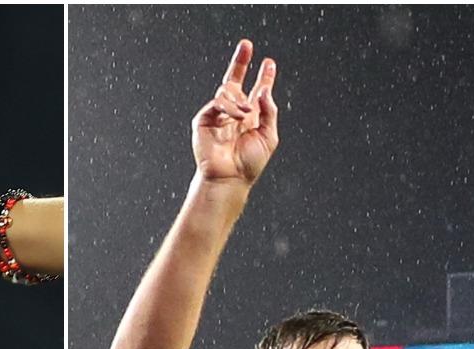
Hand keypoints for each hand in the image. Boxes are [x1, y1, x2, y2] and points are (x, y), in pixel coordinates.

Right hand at [192, 39, 278, 185]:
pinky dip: (229, 108)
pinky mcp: (204, 120)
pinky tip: (238, 117)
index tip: (269, 63)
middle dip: (241, 61)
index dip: (264, 77)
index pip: (257, 91)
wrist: (230, 178)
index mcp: (251, 116)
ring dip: (239, 100)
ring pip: (227, 91)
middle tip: (247, 45)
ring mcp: (218, 115)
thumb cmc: (249, 164)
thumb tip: (264, 90)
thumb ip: (269, 112)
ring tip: (247, 114)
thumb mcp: (268, 136)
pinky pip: (217, 103)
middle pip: (236, 80)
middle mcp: (234, 113)